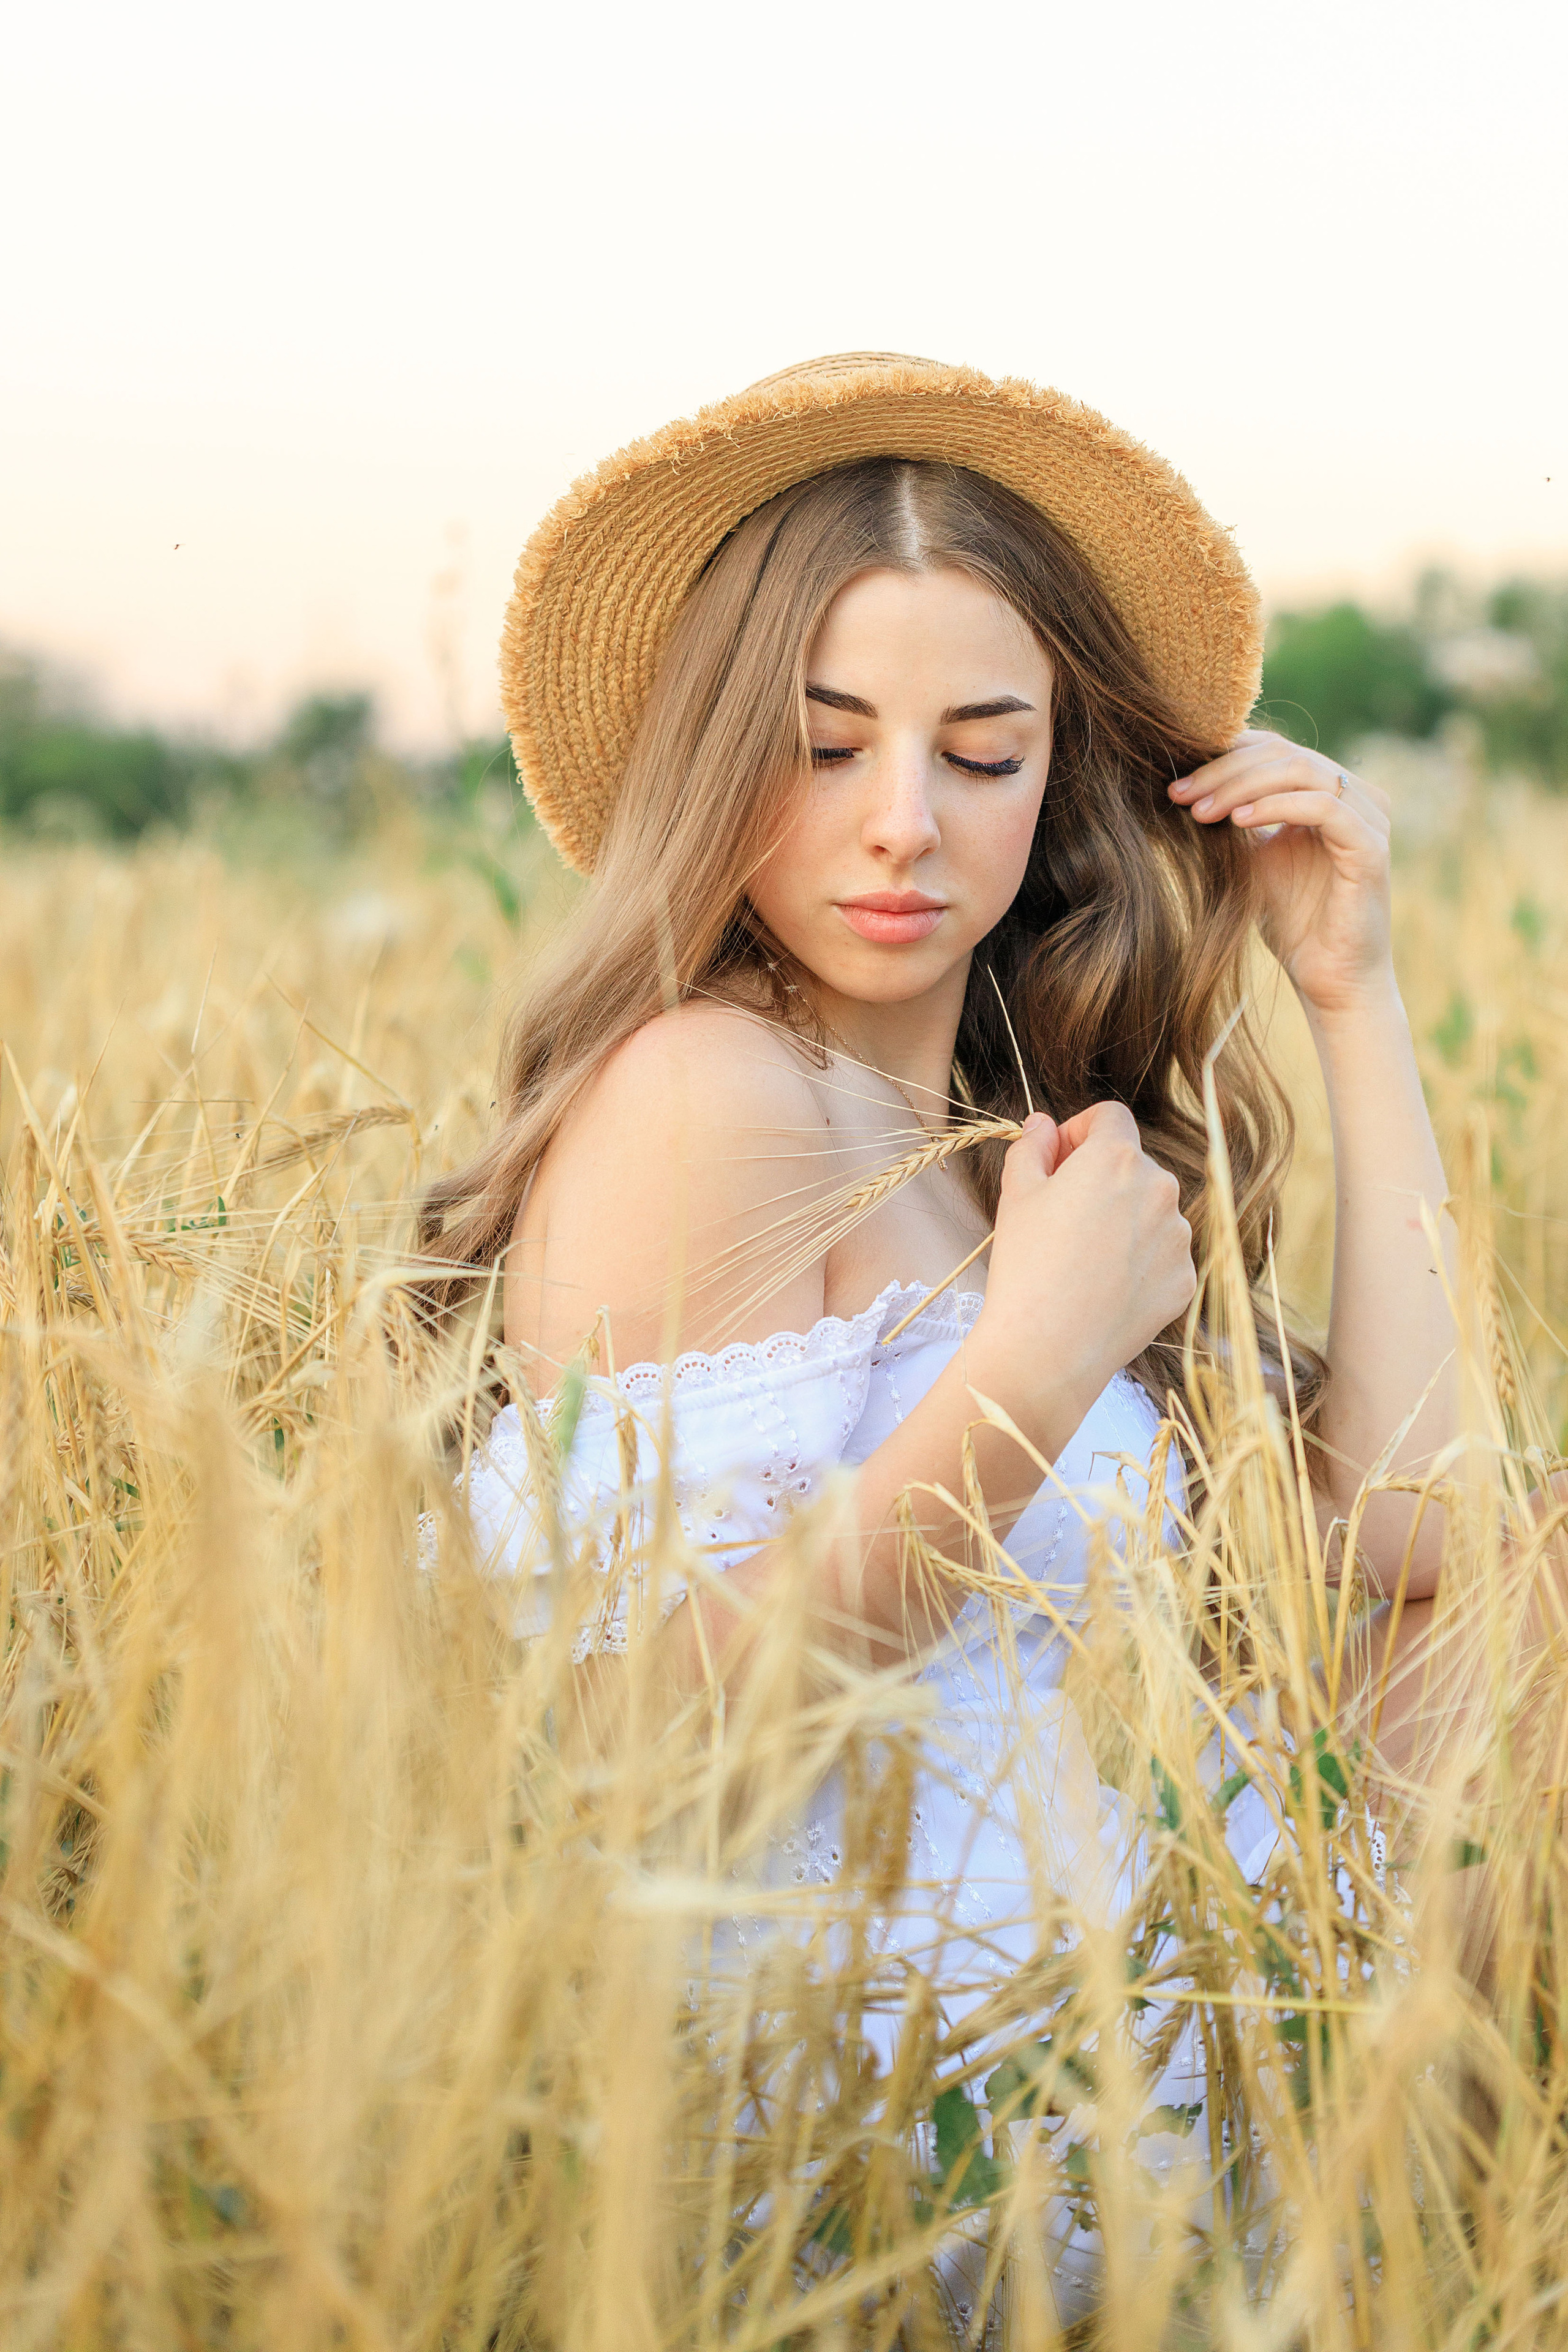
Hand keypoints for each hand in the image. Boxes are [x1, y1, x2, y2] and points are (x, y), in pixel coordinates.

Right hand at [974, 1104, 1195, 1432]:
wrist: (1048, 1348)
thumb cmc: (1026, 1266)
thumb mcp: (1016, 1194)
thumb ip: (1032, 1147)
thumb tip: (1044, 1125)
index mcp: (1118, 1158)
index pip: (1110, 1117)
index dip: (1079, 1131)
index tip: (1059, 1160)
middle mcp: (1161, 1189)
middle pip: (1132, 1166)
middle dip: (1100, 1179)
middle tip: (1062, 1215)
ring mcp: (1178, 1237)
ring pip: (1150, 1212)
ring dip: (1122, 1220)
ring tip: (1082, 1258)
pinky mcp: (1184, 1280)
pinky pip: (1162, 1256)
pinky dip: (1138, 1262)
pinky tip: (1104, 1286)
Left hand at [1168, 729, 1393, 1017]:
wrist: (1329, 979)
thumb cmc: (1293, 922)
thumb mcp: (1253, 859)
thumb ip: (1235, 818)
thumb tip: (1185, 785)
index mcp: (1330, 791)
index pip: (1274, 749)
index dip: (1223, 756)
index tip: (1176, 783)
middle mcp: (1356, 795)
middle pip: (1283, 753)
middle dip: (1224, 770)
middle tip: (1179, 794)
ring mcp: (1369, 817)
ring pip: (1301, 770)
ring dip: (1241, 786)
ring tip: (1199, 811)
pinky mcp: (1372, 846)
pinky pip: (1322, 807)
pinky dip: (1275, 807)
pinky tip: (1236, 822)